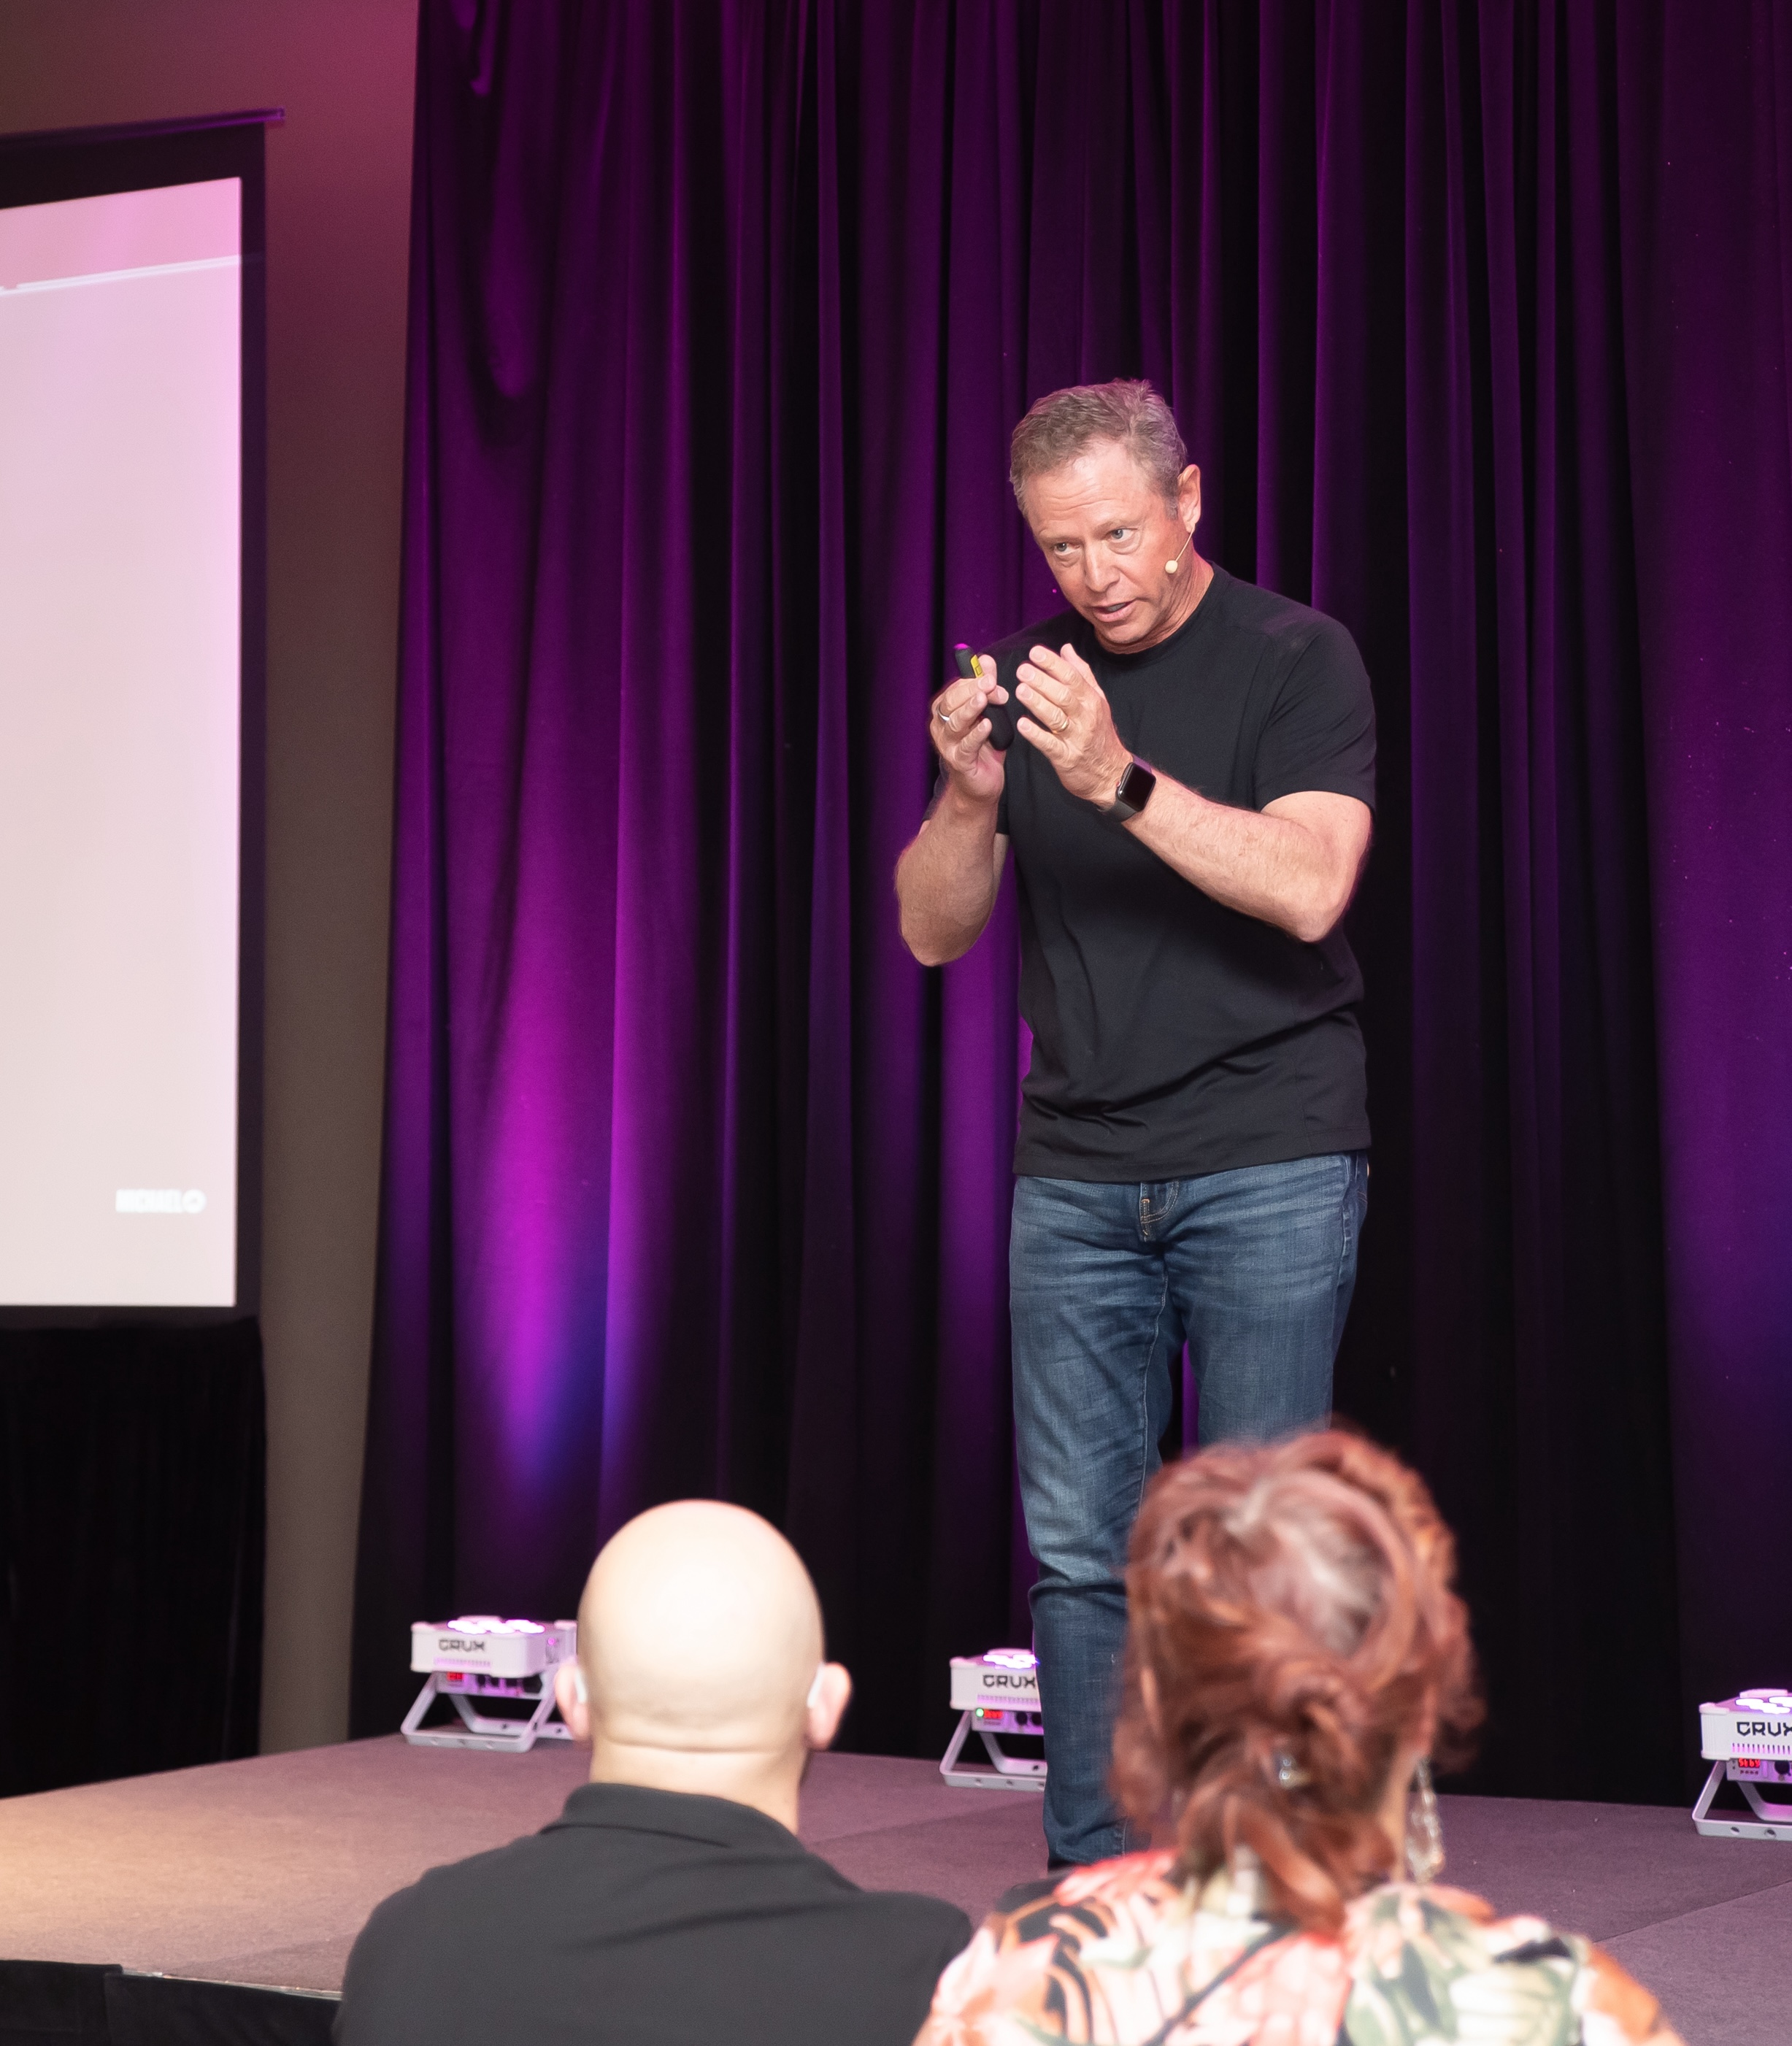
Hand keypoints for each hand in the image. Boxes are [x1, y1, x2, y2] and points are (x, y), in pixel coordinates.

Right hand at [929, 660, 1008, 805]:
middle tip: (990, 683)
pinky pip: (965, 746)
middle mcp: (941, 727)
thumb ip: (986, 687)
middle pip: (951, 703)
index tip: (991, 675)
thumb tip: (985, 661)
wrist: (980, 784)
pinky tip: (987, 725)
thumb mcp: (987, 713)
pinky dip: (976, 735)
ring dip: (970, 709)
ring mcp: (947, 745)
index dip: (972, 680)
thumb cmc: (983, 746)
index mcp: (944, 711)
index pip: (954, 689)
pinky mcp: (958, 762)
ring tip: (984, 699)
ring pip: (955, 723)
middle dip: (971, 691)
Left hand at [1014, 643, 1131, 803]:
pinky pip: (1050, 745)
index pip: (1072, 677)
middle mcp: (1086, 716)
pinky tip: (1022, 725)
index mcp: (1091, 700)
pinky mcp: (1067, 758)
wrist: (1112, 773)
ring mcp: (1077, 738)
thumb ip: (1081, 673)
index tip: (1035, 652)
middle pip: (1063, 695)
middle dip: (1042, 681)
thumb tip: (1066, 649)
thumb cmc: (1099, 734)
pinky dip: (1036, 734)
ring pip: (1056, 717)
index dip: (1053, 663)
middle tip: (1022, 670)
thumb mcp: (1097, 700)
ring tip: (1020, 690)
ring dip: (1037, 703)